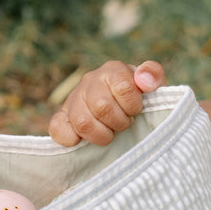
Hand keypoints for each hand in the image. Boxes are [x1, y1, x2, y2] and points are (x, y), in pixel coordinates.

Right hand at [48, 60, 165, 146]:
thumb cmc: (141, 98)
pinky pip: (57, 128)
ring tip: (110, 131)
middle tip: (125, 123)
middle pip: (102, 107)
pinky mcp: (61, 117)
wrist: (126, 111)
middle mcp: (90, 81)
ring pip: (83, 122)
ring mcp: (73, 99)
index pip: (123, 88)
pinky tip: (85, 140)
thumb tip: (143, 80)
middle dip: (120, 122)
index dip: (133, 106)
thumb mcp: (153, 84)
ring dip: (102, 134)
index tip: (136, 110)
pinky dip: (72, 138)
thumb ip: (152, 74)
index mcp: (112, 70)